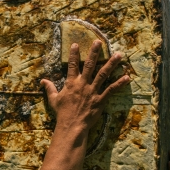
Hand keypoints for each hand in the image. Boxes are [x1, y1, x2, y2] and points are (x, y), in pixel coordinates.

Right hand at [20, 40, 129, 169]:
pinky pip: (111, 90)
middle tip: (99, 42)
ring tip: (119, 55)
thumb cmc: (62, 113)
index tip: (76, 44)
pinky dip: (119, 83)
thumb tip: (42, 81)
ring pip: (103, 74)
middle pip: (90, 65)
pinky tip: (127, 76)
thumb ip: (49, 88)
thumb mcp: (53, 100)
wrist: (71, 126)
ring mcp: (92, 92)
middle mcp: (83, 84)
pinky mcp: (100, 100)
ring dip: (111, 64)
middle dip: (94, 53)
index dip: (74, 54)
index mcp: (71, 83)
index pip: (72, 65)